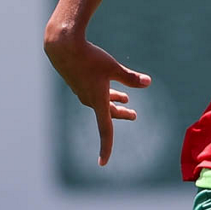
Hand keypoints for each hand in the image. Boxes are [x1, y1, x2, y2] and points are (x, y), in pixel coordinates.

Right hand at [44, 29, 150, 165]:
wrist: (62, 46)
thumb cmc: (88, 57)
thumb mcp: (113, 67)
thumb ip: (130, 78)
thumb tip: (148, 83)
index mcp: (97, 101)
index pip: (105, 131)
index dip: (105, 148)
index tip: (103, 163)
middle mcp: (88, 100)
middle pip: (108, 114)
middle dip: (121, 114)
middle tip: (134, 115)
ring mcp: (81, 91)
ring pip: (101, 102)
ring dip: (114, 102)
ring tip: (125, 100)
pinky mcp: (77, 82)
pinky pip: (94, 93)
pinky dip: (105, 93)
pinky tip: (109, 86)